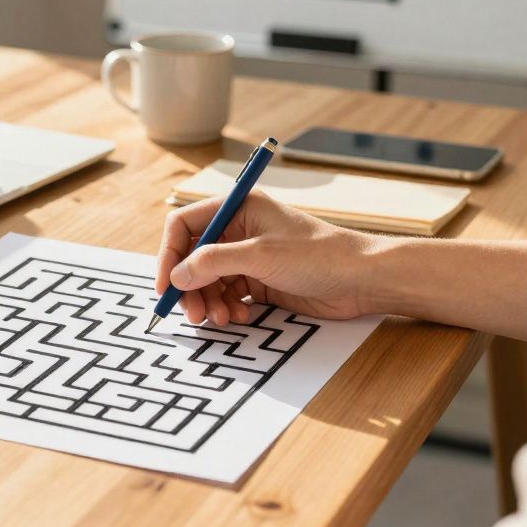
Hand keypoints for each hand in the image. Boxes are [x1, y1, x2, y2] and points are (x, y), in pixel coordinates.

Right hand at [156, 191, 386, 325]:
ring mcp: (249, 256)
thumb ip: (213, 262)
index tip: (165, 286)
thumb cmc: (318, 254)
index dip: (169, 254)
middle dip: (189, 286)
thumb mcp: (260, 255)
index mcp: (238, 208)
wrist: (361, 279)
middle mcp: (239, 230)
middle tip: (192, 314)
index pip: (185, 225)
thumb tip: (176, 275)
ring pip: (208, 280)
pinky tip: (238, 317)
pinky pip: (227, 294)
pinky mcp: (260, 280)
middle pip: (193, 257)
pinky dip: (225, 308)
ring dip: (207, 301)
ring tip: (220, 318)